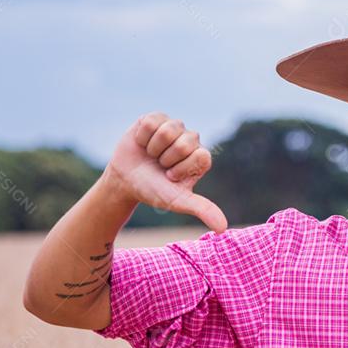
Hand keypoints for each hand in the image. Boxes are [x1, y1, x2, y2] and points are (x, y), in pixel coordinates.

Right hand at [104, 112, 227, 232]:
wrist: (125, 182)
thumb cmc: (154, 191)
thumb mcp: (178, 202)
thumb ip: (202, 209)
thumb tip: (222, 229)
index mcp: (201, 158)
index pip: (200, 156)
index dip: (181, 168)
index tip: (171, 177)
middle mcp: (191, 141)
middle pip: (185, 143)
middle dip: (166, 158)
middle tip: (160, 166)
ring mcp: (174, 128)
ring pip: (168, 130)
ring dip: (154, 147)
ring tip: (152, 156)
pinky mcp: (156, 118)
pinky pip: (152, 121)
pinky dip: (142, 137)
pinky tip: (142, 144)